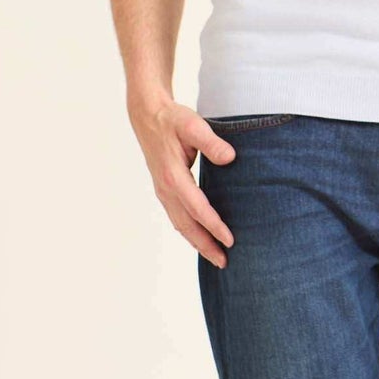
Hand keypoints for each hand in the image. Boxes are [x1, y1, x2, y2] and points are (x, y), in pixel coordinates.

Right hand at [130, 98, 238, 266]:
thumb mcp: (193, 125)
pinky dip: (190, 232)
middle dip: (205, 245)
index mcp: (173, 176)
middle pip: (187, 225)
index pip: (197, 208)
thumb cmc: (173, 120)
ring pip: (181, 224)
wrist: (148, 116)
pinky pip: (177, 217)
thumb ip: (212, 142)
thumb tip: (230, 158)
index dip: (214, 226)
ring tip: (216, 258)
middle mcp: (166, 189)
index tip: (230, 240)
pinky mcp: (165, 190)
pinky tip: (201, 238)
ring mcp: (163, 191)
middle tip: (224, 262)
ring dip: (197, 242)